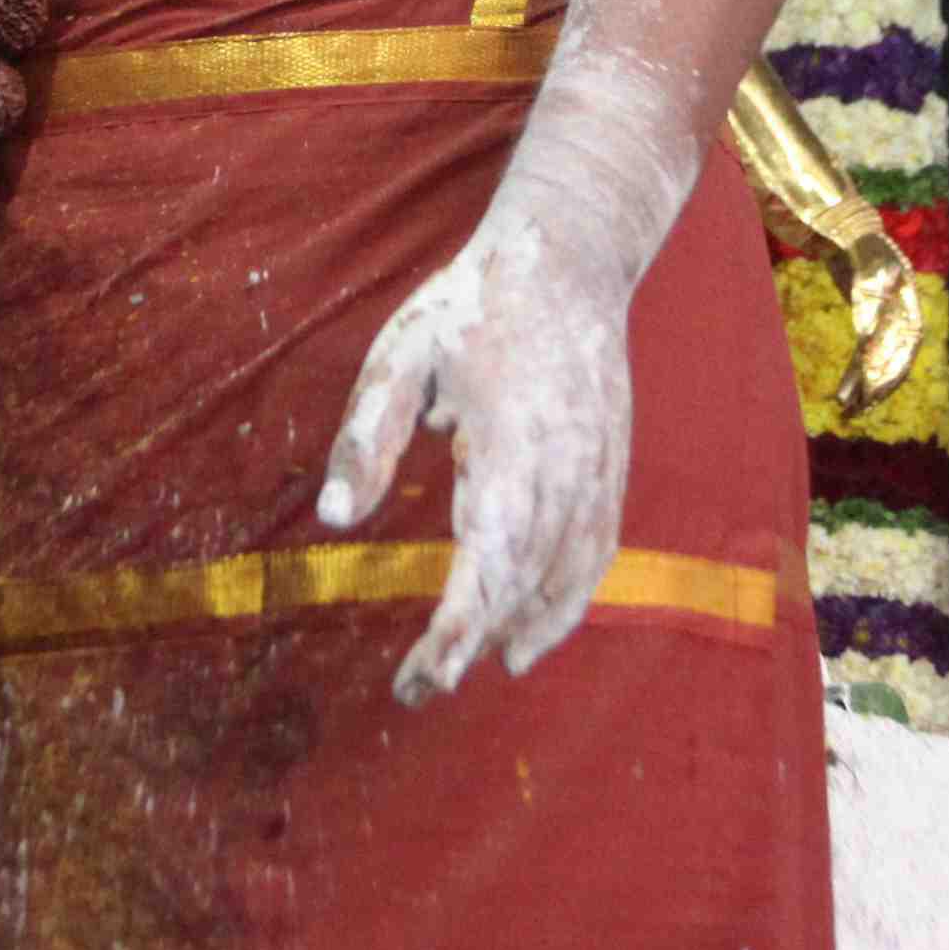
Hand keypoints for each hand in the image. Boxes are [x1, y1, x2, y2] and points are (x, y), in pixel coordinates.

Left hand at [311, 202, 634, 703]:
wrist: (568, 261)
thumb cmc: (471, 307)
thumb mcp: (400, 356)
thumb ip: (366, 438)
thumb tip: (333, 520)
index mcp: (508, 449)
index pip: (485, 565)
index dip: (455, 632)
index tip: (419, 682)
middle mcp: (565, 472)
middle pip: (524, 583)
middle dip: (473, 642)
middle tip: (419, 688)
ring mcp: (599, 473)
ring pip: (567, 576)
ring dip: (526, 630)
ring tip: (482, 669)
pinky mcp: (614, 470)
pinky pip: (598, 553)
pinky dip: (571, 600)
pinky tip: (538, 629)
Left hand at [834, 223, 926, 417]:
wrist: (853, 233)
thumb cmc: (863, 243)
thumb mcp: (867, 259)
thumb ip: (869, 287)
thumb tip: (867, 327)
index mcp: (908, 300)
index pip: (908, 338)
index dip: (895, 361)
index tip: (876, 381)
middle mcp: (902, 316)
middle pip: (896, 356)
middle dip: (881, 383)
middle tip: (863, 406)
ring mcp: (886, 323)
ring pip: (879, 362)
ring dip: (866, 387)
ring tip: (850, 410)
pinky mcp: (868, 328)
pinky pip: (864, 357)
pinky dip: (855, 375)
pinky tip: (844, 394)